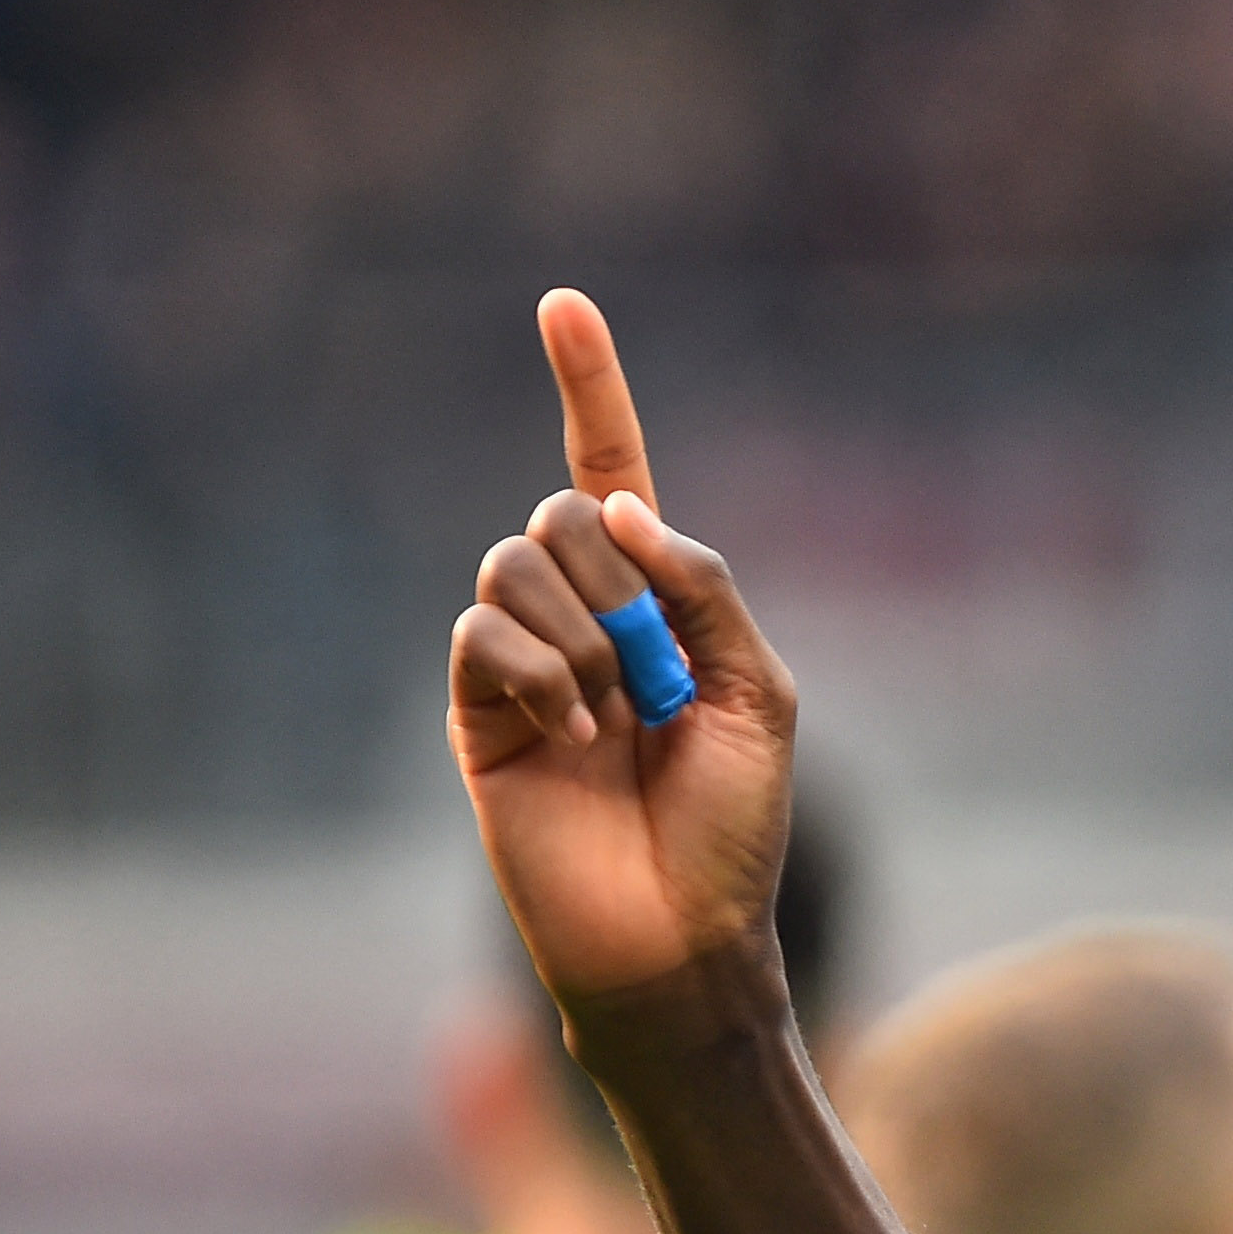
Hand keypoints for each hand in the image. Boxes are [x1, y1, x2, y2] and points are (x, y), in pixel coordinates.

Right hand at [445, 288, 798, 1014]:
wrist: (678, 929)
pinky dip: (540, 674)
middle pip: (565, 516)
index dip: (590, 388)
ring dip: (585, 640)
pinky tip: (575, 734)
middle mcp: (581, 615)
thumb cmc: (732, 825)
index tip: (562, 303)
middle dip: (620, 587)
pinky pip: (482, 632)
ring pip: (518, 565)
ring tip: (617, 724)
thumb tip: (621, 506)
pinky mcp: (476, 709)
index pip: (610, 472)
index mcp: (656, 601)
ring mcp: (521, 659)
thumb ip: (701, 587)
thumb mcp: (757, 689)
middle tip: (655, 682)